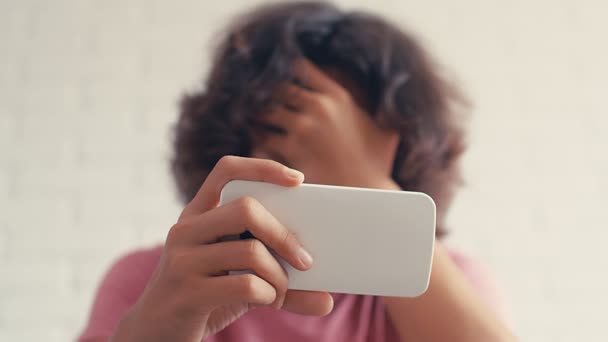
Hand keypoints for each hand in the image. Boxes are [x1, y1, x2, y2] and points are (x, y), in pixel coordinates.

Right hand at [110, 156, 332, 341]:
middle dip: (283, 235)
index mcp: (197, 215)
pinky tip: (268, 302)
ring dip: (280, 276)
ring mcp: (182, 260)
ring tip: (284, 292)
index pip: (226, 170)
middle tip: (305, 261)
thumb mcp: (237, 280)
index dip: (263, 167)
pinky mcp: (187, 292)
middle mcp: (185, 230)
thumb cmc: (203, 298)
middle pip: (247, 208)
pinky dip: (269, 294)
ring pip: (251, 251)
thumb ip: (277, 280)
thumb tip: (327, 297)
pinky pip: (246, 285)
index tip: (297, 180)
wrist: (155, 334)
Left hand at [254, 59, 398, 187]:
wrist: (367, 194)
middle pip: (277, 87)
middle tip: (258, 102)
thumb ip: (379, 107)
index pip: (300, 67)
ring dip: (258, 118)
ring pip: (264, 112)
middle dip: (268, 95)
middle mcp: (318, 107)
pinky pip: (261, 138)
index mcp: (337, 95)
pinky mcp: (290, 151)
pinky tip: (258, 144)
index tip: (280, 80)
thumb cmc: (376, 164)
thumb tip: (387, 95)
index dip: (286, 72)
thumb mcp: (383, 128)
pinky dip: (257, 140)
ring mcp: (302, 128)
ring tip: (255, 123)